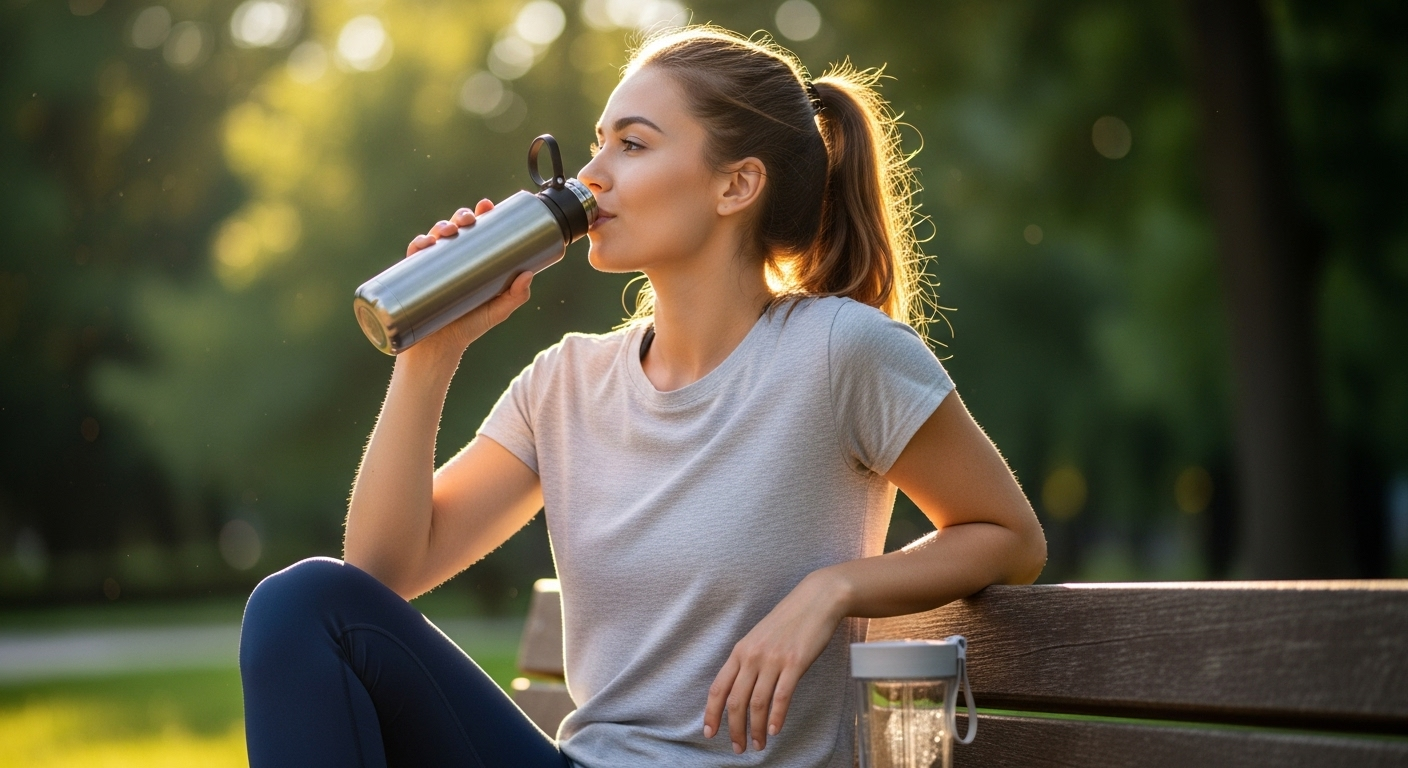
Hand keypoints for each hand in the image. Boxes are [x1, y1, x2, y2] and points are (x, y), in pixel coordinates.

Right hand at [398, 199, 532, 364]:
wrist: (440, 349)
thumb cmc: (470, 327)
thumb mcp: (498, 310)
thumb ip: (516, 296)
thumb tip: (528, 274)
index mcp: (471, 261)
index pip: (476, 231)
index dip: (480, 213)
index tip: (487, 205)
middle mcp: (451, 259)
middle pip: (455, 228)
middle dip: (461, 216)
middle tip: (469, 219)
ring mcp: (432, 267)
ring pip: (434, 237)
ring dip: (441, 226)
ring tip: (449, 231)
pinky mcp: (413, 278)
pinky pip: (413, 256)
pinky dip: (418, 245)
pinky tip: (425, 243)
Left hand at [703, 570, 849, 753]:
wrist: (815, 600)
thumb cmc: (788, 621)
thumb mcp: (759, 638)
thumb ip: (748, 662)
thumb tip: (739, 690)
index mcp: (740, 651)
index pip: (718, 688)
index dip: (711, 713)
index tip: (710, 733)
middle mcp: (752, 656)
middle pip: (736, 701)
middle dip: (735, 729)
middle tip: (738, 747)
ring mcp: (773, 659)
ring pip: (757, 703)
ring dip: (756, 729)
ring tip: (758, 744)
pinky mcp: (795, 662)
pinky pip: (781, 695)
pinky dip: (776, 716)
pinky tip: (774, 729)